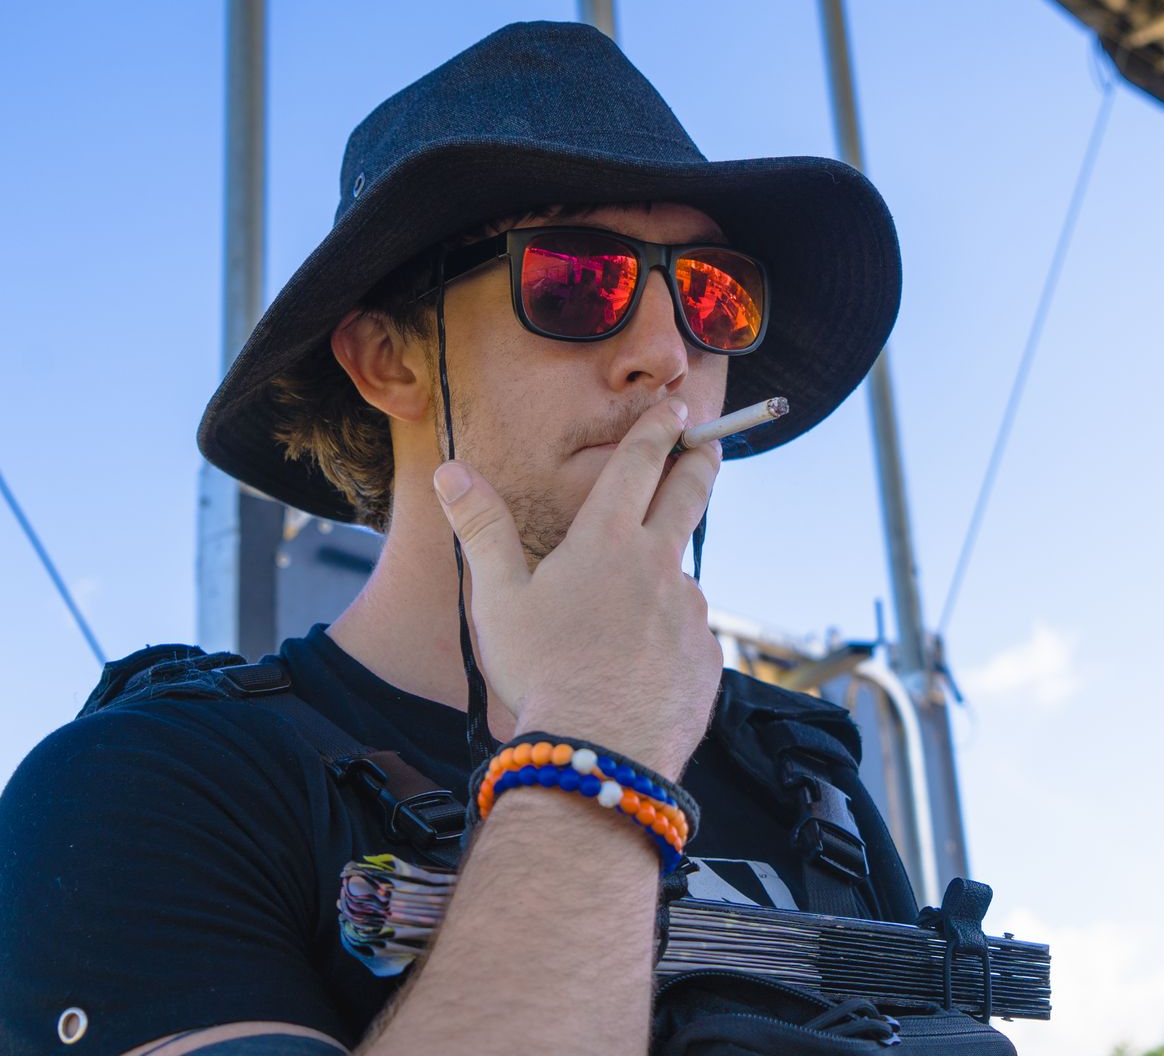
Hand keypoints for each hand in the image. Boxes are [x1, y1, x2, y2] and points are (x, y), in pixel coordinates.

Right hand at [433, 397, 724, 777]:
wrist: (600, 753)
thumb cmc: (541, 673)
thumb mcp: (498, 599)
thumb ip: (481, 529)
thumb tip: (451, 471)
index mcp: (607, 541)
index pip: (639, 466)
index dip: (658, 430)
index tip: (677, 409)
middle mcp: (658, 565)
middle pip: (688, 498)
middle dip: (700, 463)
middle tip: (712, 445)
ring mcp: (690, 611)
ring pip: (681, 578)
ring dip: (665, 579)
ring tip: (628, 619)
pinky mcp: (707, 657)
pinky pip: (687, 637)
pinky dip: (668, 641)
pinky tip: (640, 670)